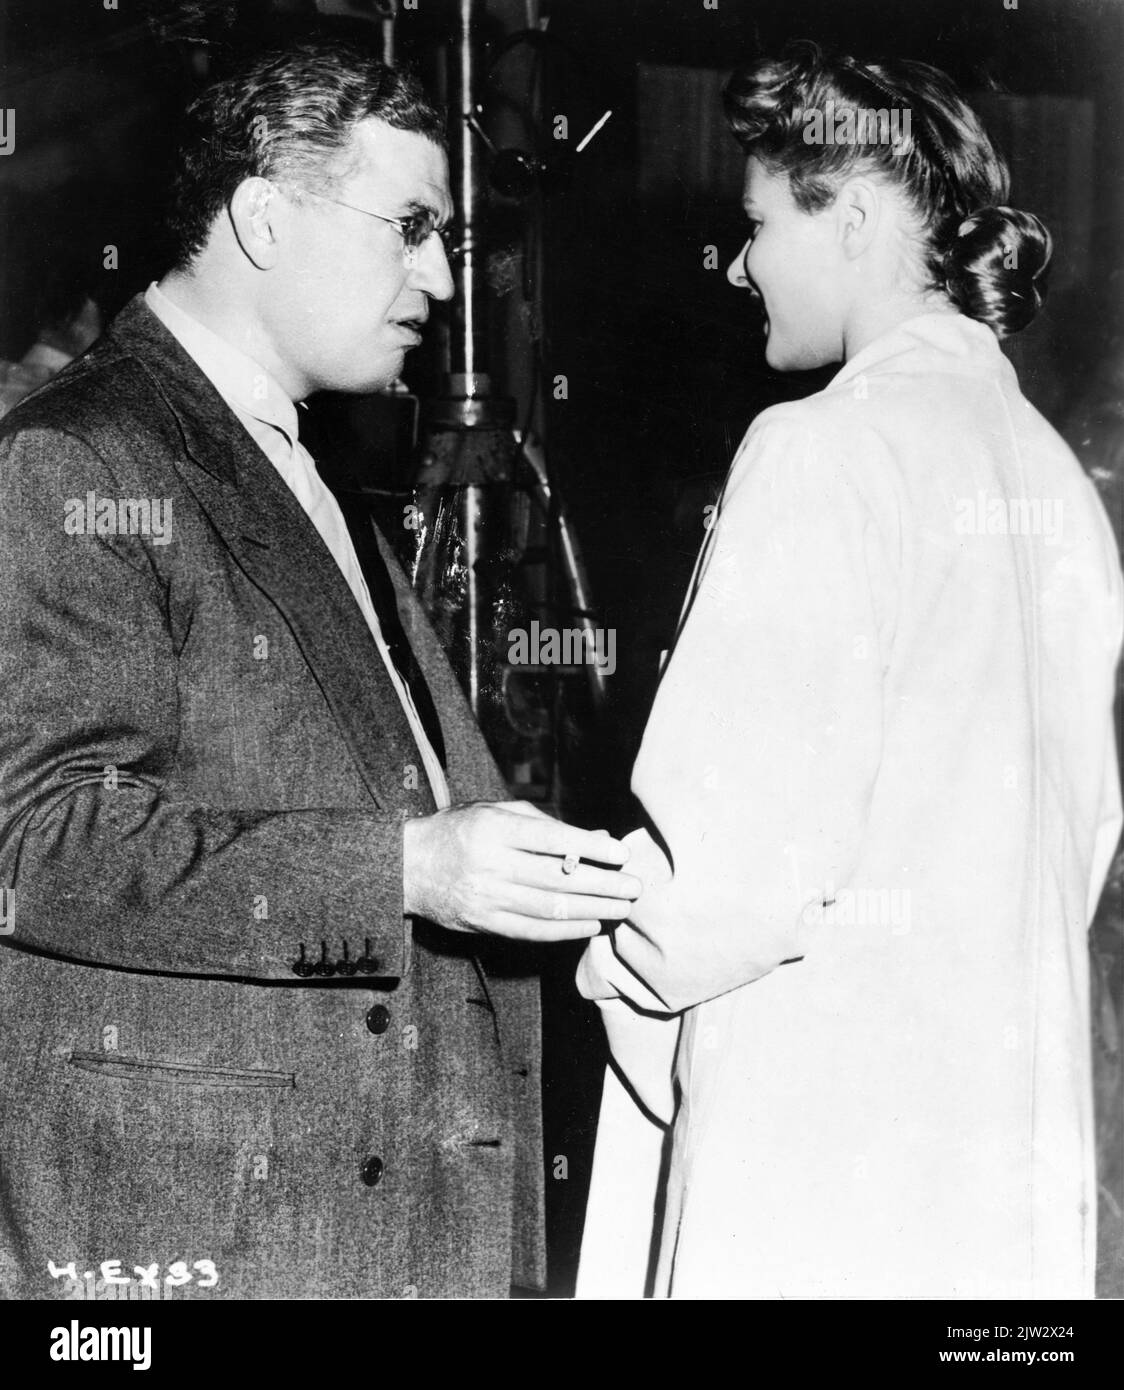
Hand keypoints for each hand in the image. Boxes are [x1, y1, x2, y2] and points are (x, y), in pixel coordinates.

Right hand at [402, 801, 640, 940]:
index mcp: (495, 829)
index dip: (591, 846)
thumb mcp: (495, 811)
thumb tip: (596, 835)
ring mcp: (486, 897)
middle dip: (602, 883)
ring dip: (592, 909)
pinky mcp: (483, 922)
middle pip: (557, 877)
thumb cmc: (459, 831)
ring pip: (549, 907)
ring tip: (621, 907)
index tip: (621, 852)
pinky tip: (590, 924)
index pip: (552, 838)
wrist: (408, 866)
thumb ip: (544, 822)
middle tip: (634, 887)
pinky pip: (531, 930)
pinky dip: (564, 930)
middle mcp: (491, 864)